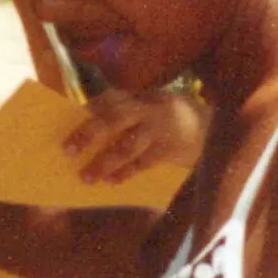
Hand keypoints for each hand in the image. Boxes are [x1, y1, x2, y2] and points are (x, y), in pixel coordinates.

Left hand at [65, 91, 202, 186]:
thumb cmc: (170, 121)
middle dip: (87, 134)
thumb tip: (85, 131)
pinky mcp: (172, 148)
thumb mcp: (149, 109)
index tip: (61, 129)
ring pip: (127, 144)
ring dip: (104, 162)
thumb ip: (123, 116)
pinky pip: (144, 162)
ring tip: (87, 177)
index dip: (83, 115)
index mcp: (139, 95)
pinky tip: (112, 181)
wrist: (216, 128)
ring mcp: (161, 127)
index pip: (106, 101)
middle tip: (67, 151)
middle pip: (112, 118)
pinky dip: (126, 172)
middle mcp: (148, 107)